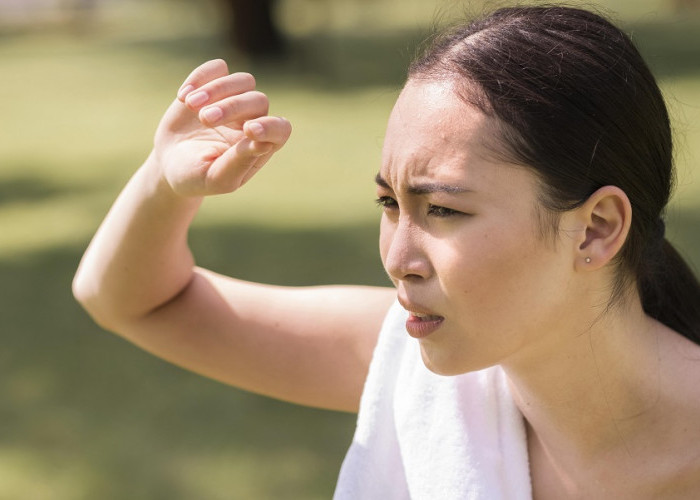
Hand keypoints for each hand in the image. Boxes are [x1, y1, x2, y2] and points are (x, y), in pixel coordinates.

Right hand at [153, 59, 291, 196]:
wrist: (169, 162)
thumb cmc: (196, 176)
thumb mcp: (215, 178)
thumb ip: (238, 163)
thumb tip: (263, 144)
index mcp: (260, 146)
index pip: (280, 130)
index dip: (270, 127)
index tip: (249, 130)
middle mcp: (254, 119)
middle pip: (258, 100)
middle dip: (232, 107)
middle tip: (205, 119)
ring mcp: (236, 99)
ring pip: (243, 80)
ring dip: (217, 89)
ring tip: (190, 104)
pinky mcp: (214, 85)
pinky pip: (218, 68)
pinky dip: (201, 77)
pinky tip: (183, 97)